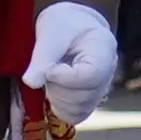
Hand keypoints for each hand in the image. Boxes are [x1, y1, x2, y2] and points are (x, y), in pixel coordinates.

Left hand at [21, 0, 119, 124]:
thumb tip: (31, 82)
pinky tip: (53, 88)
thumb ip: (42, 56)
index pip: (91, 76)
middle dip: (57, 86)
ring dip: (56, 97)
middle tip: (47, 68)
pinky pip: (75, 115)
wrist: (70, 27)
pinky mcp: (89, 101)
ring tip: (51, 75)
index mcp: (104, 49)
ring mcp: (101, 89)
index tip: (49, 69)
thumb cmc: (62, 24)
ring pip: (78, 110)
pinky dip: (59, 106)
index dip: (65, 78)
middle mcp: (108, 73)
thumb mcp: (51, 32)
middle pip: (84, 97)